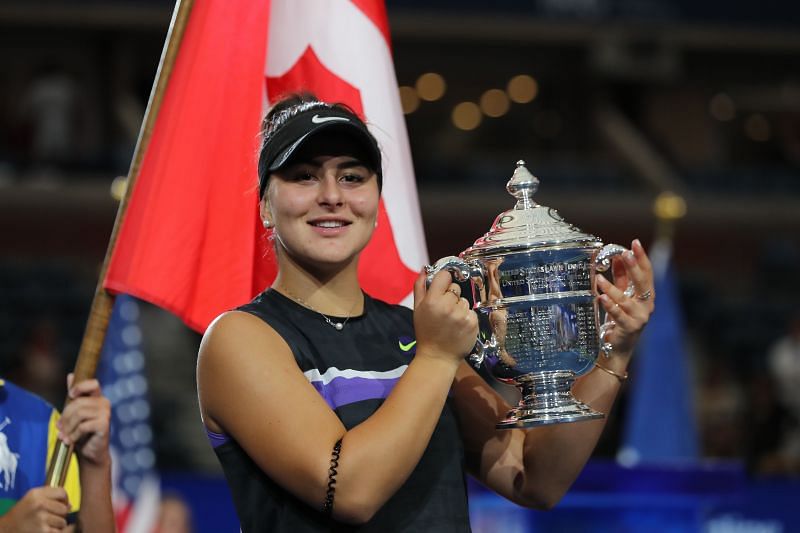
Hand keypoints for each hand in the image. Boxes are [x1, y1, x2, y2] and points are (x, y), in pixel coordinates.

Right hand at [0, 486, 69, 532]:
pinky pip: (58, 531)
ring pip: (63, 521)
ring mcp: (41, 519)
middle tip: (52, 516)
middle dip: (61, 514)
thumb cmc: (22, 513)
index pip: (62, 492)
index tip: (61, 504)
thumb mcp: (32, 498)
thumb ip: (50, 496)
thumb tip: (70, 505)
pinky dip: (55, 532)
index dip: (65, 499)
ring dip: (58, 525)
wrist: (6, 529)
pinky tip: (47, 530)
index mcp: (36, 494)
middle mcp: (39, 504)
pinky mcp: (42, 531)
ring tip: (47, 524)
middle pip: (64, 508)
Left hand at [58, 375, 110, 467]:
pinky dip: (74, 435)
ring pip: (79, 414)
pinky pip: (83, 426)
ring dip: (68, 427)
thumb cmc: (82, 433)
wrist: (91, 453)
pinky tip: (71, 441)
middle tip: (60, 428)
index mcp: (98, 398)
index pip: (92, 384)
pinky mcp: (104, 425)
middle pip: (78, 403)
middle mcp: (104, 403)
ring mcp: (106, 414)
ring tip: (65, 436)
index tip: (70, 396)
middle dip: (65, 416)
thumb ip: (74, 397)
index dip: (79, 387)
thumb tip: (70, 375)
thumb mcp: (75, 413)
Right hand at [413, 270, 478, 361]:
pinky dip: (466, 318)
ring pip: (464, 300)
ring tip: (451, 321)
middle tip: (444, 311)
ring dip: (459, 308)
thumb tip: (425, 269)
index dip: (444, 281)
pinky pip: (471, 311)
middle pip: (455, 288)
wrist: (437, 357)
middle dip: (451, 297)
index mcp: (432, 300)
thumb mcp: (417, 309)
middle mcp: (448, 306)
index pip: (444, 276)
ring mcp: (461, 314)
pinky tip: (459, 327)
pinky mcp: (472, 322)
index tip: (442, 288)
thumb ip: (420, 286)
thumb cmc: (426, 332)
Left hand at [596, 239, 654, 355]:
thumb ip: (621, 277)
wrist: (617, 348)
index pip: (647, 273)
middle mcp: (646, 306)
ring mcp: (639, 318)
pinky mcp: (630, 329)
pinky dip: (610, 306)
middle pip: (642, 283)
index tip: (635, 243)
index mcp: (646, 295)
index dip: (642, 257)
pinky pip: (619, 315)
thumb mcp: (621, 295)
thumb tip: (617, 256)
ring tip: (599, 278)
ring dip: (612, 288)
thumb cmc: (619, 320)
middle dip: (634, 267)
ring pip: (626, 300)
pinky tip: (601, 297)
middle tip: (625, 253)